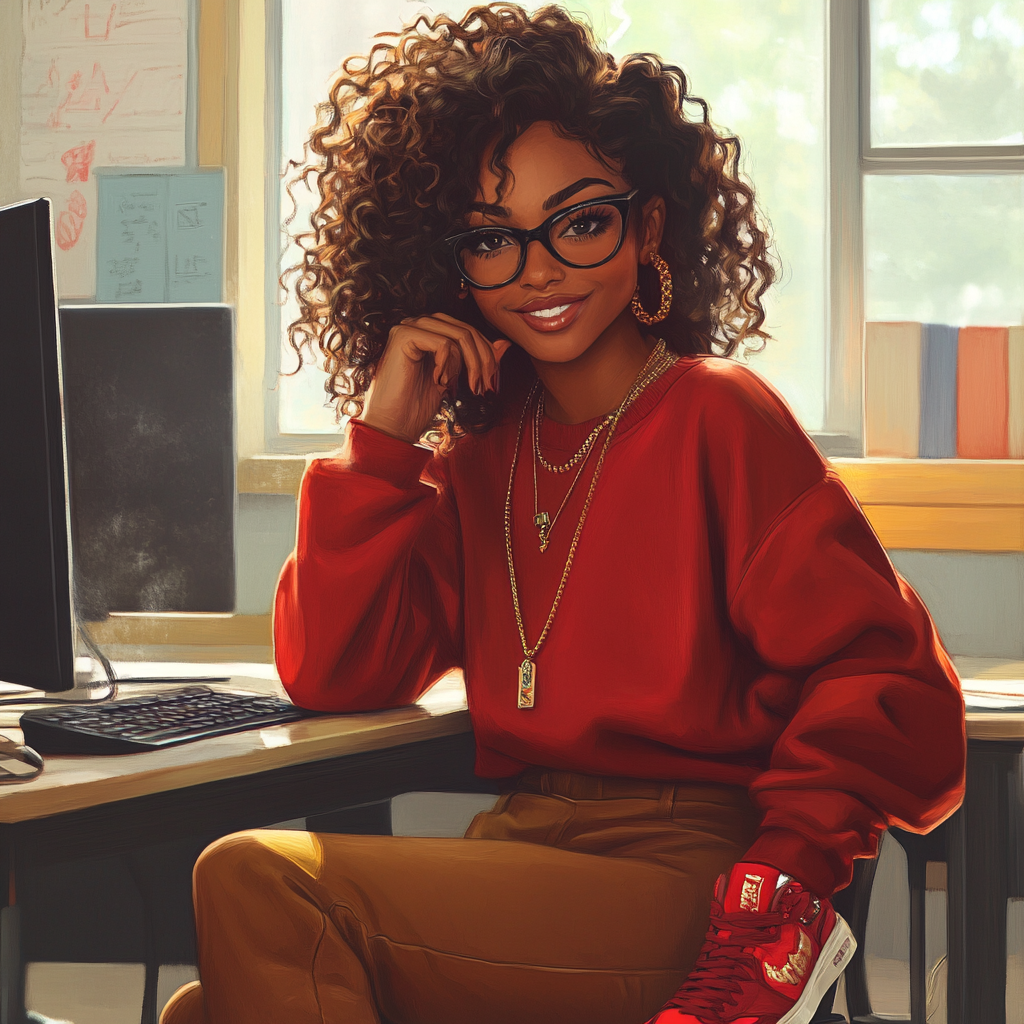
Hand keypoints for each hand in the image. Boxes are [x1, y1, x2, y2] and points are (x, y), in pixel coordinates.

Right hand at [359, 312, 512, 443]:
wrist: (393, 424)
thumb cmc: (417, 404)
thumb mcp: (455, 377)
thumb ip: (475, 358)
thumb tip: (504, 343)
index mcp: (429, 330)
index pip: (468, 330)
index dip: (485, 354)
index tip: (487, 382)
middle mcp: (419, 324)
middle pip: (467, 330)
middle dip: (482, 360)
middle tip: (483, 386)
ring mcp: (409, 326)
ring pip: (459, 334)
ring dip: (469, 364)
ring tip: (465, 386)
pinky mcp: (403, 336)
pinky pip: (443, 343)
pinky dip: (447, 364)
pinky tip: (438, 381)